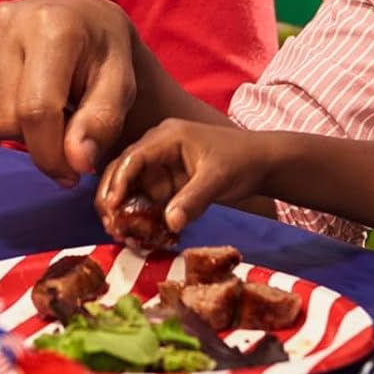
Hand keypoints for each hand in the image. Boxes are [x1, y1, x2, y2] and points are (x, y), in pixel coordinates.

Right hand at [0, 0, 136, 185]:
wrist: (81, 17)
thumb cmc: (103, 55)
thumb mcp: (121, 87)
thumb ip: (101, 123)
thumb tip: (76, 163)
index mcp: (55, 26)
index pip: (36, 110)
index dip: (50, 155)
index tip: (69, 174)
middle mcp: (8, 19)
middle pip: (1, 119)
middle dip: (33, 141)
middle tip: (60, 128)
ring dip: (7, 131)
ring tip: (38, 111)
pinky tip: (10, 99)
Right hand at [96, 118, 268, 244]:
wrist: (262, 163)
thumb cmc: (241, 160)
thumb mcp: (218, 178)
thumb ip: (194, 199)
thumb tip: (170, 222)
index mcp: (166, 137)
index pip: (132, 157)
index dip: (117, 181)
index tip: (111, 208)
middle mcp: (156, 149)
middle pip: (122, 172)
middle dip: (112, 199)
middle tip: (112, 227)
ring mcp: (160, 167)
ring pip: (129, 189)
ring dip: (122, 212)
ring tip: (121, 236)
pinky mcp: (166, 184)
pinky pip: (145, 201)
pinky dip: (139, 218)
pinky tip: (138, 236)